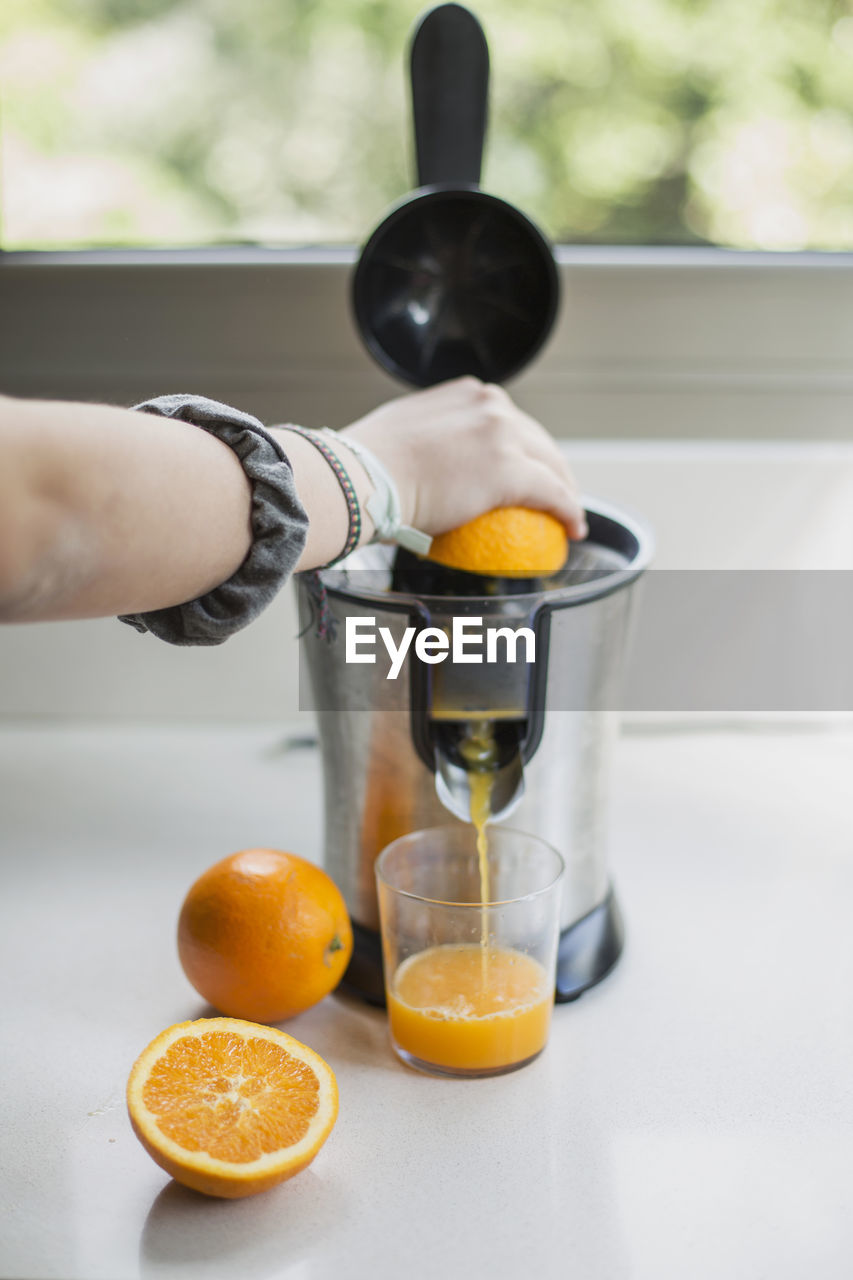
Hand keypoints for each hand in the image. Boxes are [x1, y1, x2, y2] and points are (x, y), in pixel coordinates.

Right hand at [339, 377, 586, 539]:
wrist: (360, 479)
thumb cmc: (365, 468)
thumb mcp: (401, 434)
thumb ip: (424, 441)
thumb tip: (422, 467)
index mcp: (464, 394)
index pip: (505, 419)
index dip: (520, 445)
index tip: (521, 464)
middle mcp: (489, 405)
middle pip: (535, 438)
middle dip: (550, 464)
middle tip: (553, 493)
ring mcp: (503, 436)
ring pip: (552, 463)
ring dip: (565, 488)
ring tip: (567, 513)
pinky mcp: (512, 472)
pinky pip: (554, 495)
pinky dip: (568, 512)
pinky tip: (573, 529)